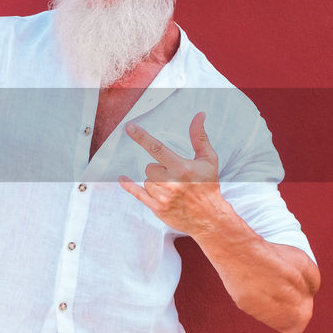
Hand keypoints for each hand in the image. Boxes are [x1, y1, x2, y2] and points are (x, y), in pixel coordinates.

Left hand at [118, 112, 228, 235]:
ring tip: (172, 188)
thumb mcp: (208, 160)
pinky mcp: (157, 208)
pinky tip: (122, 179)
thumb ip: (199, 137)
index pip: (157, 148)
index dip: (142, 137)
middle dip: (159, 170)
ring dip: (155, 181)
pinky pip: (137, 193)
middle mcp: (171, 183)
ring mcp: (163, 197)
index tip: (130, 127)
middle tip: (174, 177)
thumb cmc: (208, 185)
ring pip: (146, 180)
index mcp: (182, 168)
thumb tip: (199, 115)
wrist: (209, 218)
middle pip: (150, 167)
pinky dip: (129, 186)